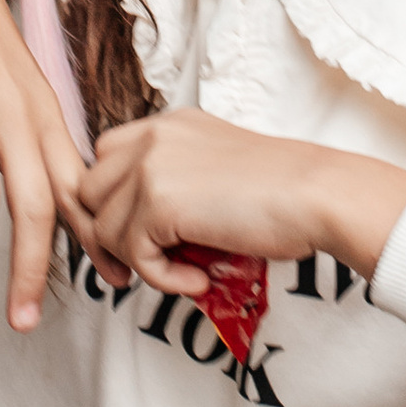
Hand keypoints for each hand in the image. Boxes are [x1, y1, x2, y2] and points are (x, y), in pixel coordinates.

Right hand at [0, 0, 86, 330]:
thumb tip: (48, 189)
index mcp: (46, 119)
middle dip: (33, 272)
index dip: (99, 239)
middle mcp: (20, 123)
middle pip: (38, 211)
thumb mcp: (20, 84)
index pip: (80, 191)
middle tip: (23, 323)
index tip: (116, 282)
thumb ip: (33, 135)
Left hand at [81, 107, 405, 303]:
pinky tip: (198, 281)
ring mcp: (151, 166)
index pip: (104, 158)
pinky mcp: (157, 202)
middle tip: (133, 268)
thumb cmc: (282, 194)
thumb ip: (173, 185)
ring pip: (102, 227)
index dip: (109, 202)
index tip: (129, 238)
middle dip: (103, 235)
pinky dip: (162, 279)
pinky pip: (133, 256)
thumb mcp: (215, 172)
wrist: (317, 195)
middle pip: (88, 190)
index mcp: (167, 125)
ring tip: (183, 273)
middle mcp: (152, 136)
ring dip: (137, 261)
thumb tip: (133, 235)